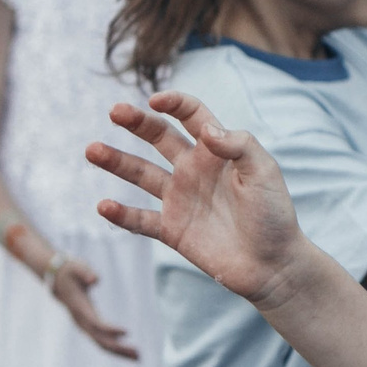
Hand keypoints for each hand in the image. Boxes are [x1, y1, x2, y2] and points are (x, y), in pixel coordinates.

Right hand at [47, 259, 138, 358]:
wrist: (57, 279)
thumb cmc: (70, 271)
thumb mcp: (76, 267)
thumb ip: (85, 272)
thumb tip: (95, 279)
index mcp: (80, 309)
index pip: (96, 323)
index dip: (110, 329)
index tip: (127, 332)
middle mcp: (81, 322)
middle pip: (101, 340)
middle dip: (119, 348)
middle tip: (139, 354)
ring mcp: (84, 326)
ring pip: (102, 344)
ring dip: (120, 352)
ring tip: (138, 357)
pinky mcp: (89, 326)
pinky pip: (102, 341)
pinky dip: (116, 347)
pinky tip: (129, 351)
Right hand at [89, 94, 312, 306]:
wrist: (273, 265)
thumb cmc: (274, 215)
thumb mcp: (265, 172)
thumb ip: (239, 146)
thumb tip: (206, 130)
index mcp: (217, 151)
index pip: (192, 115)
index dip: (174, 103)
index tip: (156, 101)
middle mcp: (194, 170)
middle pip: (159, 137)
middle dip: (137, 122)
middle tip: (115, 111)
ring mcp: (180, 199)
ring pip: (141, 174)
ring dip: (116, 162)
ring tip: (92, 150)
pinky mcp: (173, 230)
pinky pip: (140, 220)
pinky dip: (121, 215)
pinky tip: (103, 206)